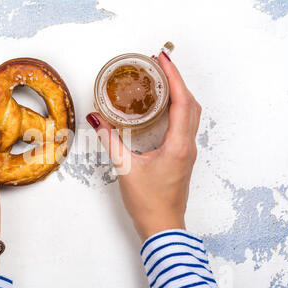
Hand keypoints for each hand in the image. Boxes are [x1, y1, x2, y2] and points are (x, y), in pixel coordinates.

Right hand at [86, 52, 200, 241]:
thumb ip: (110, 141)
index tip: (163, 59)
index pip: (181, 102)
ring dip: (180, 94)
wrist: (163, 227)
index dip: (174, 77)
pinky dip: (178, 109)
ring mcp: (188, 152)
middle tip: (160, 65)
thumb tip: (96, 119)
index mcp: (178, 146)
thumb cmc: (148, 203)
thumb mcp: (125, 169)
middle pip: (191, 103)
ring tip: (161, 80)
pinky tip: (162, 107)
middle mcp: (188, 146)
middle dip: (177, 80)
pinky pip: (186, 125)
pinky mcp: (183, 157)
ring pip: (191, 114)